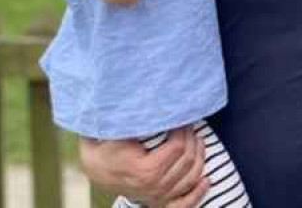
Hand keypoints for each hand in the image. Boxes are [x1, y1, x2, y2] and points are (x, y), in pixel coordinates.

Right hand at [78, 128, 207, 205]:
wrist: (96, 168)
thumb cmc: (108, 147)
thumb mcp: (120, 132)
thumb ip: (142, 121)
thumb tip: (162, 104)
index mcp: (146, 170)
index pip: (178, 147)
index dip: (184, 130)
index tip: (183, 118)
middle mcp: (154, 187)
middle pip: (187, 161)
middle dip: (192, 139)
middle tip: (190, 126)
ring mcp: (158, 197)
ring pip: (191, 178)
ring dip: (199, 158)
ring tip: (198, 141)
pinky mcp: (159, 203)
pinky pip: (185, 203)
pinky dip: (198, 192)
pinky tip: (206, 180)